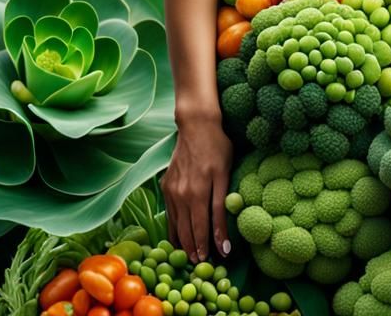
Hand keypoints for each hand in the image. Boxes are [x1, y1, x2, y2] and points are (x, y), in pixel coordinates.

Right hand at [161, 116, 232, 263]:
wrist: (196, 125)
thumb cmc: (217, 147)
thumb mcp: (224, 176)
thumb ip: (221, 209)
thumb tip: (225, 242)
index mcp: (198, 193)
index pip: (202, 230)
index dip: (207, 248)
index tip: (212, 262)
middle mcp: (181, 195)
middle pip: (187, 232)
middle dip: (194, 250)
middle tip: (200, 264)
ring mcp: (171, 191)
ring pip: (175, 226)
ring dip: (182, 243)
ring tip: (190, 256)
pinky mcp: (165, 186)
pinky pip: (169, 214)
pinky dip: (173, 229)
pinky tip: (178, 237)